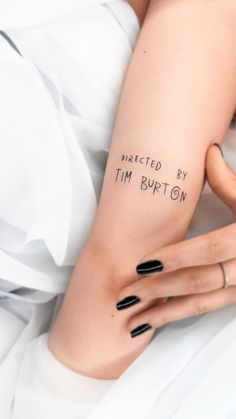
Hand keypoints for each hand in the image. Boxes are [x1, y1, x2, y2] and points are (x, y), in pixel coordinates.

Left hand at [116, 143, 235, 337]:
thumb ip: (228, 181)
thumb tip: (208, 152)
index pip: (209, 250)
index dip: (177, 257)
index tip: (143, 263)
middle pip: (199, 282)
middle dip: (159, 290)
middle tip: (125, 296)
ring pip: (202, 304)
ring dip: (165, 313)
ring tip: (133, 321)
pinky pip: (207, 308)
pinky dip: (180, 315)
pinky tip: (158, 320)